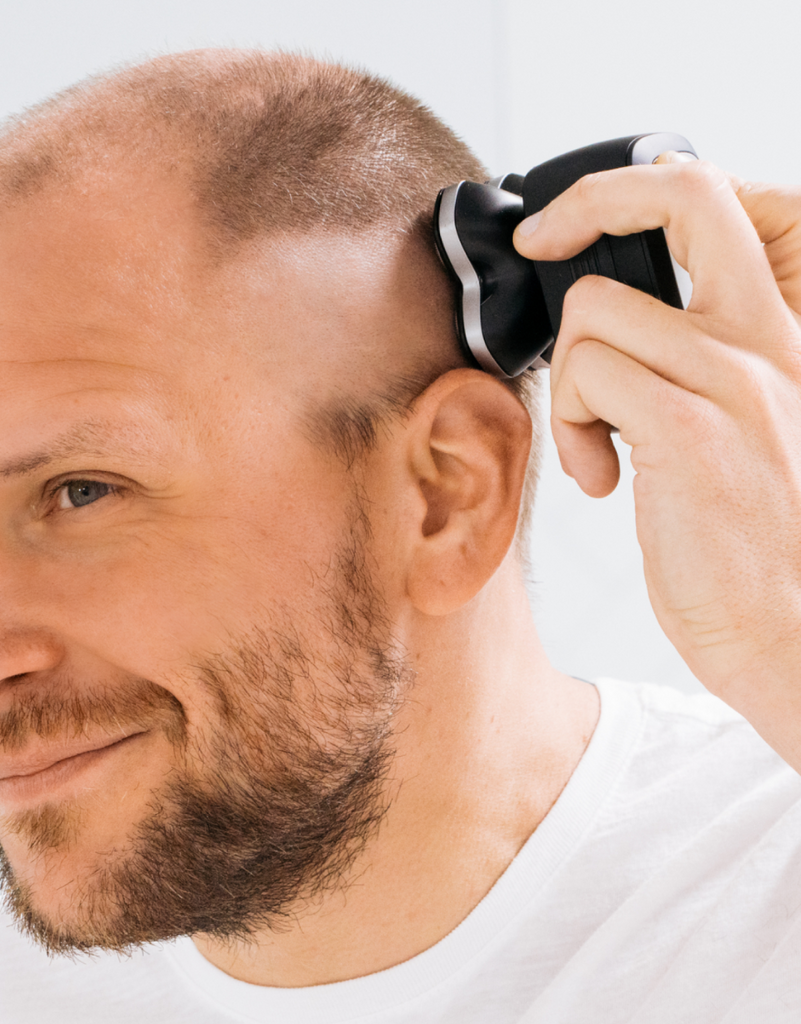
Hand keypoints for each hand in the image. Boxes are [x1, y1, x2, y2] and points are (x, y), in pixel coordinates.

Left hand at [513, 157, 800, 771]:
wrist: (793, 631)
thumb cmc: (757, 539)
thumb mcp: (748, 427)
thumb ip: (696, 363)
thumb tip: (610, 325)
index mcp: (784, 332)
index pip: (717, 201)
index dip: (634, 189)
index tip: (573, 225)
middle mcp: (770, 338)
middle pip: (680, 195)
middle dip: (589, 201)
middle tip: (540, 245)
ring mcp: (735, 380)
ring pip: (595, 308)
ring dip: (571, 378)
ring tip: (596, 442)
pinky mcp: (690, 432)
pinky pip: (586, 376)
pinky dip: (571, 424)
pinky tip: (601, 478)